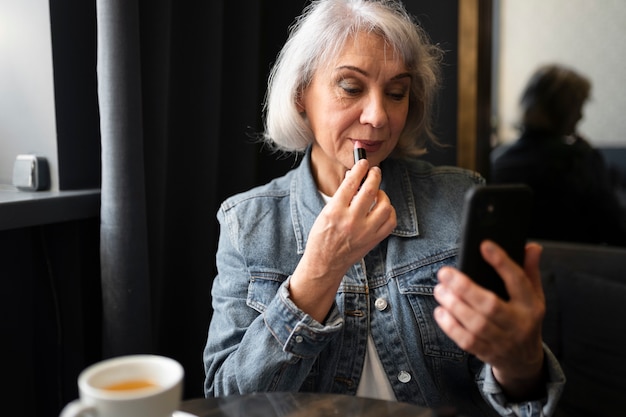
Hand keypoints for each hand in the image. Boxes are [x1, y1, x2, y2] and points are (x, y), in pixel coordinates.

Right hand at [289, 159, 396, 321]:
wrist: (325, 263)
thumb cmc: (322, 237)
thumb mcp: (325, 213)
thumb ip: (341, 196)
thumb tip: (354, 177)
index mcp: (335, 212)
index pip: (351, 183)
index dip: (360, 169)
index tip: (363, 163)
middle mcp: (351, 221)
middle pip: (370, 191)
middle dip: (374, 176)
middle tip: (375, 171)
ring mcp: (365, 232)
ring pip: (384, 205)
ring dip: (383, 195)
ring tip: (377, 193)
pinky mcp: (374, 240)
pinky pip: (390, 221)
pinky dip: (389, 211)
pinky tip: (382, 209)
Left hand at [433, 241, 545, 399]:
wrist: (525, 361)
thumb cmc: (524, 319)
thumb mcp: (533, 295)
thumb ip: (529, 270)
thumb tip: (532, 246)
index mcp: (531, 305)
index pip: (518, 281)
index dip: (502, 262)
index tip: (484, 245)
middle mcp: (518, 324)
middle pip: (491, 306)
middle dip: (465, 288)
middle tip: (445, 272)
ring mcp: (502, 340)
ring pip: (476, 324)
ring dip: (454, 305)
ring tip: (439, 289)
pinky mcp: (486, 352)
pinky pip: (466, 340)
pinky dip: (450, 326)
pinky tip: (440, 311)